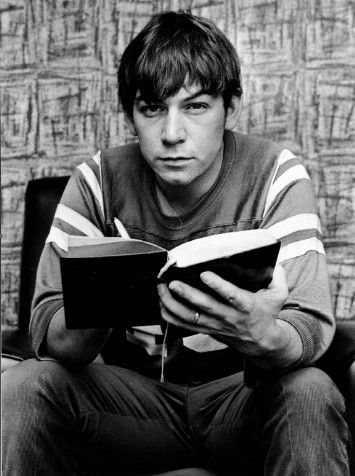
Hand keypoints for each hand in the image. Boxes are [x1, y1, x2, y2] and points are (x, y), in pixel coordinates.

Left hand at [157, 265, 288, 357]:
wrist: (261, 342)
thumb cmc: (267, 313)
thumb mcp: (279, 295)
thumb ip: (278, 277)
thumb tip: (274, 261)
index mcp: (246, 306)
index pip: (231, 296)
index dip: (218, 286)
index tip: (205, 274)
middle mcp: (228, 317)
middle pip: (205, 307)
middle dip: (187, 294)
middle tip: (173, 282)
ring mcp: (214, 326)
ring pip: (190, 317)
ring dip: (173, 304)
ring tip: (161, 288)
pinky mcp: (205, 330)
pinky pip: (183, 326)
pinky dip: (170, 315)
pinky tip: (160, 302)